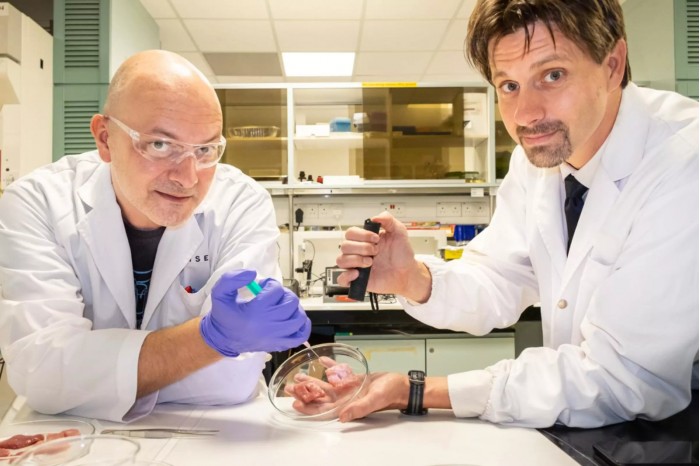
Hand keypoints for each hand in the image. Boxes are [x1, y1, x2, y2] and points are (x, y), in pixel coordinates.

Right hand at [200, 269, 310, 356]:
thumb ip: (231, 279)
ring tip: (282, 306)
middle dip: (283, 294)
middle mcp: (268, 325)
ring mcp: (276, 337)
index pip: (275, 290)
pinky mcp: (280, 344)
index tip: (261, 287)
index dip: (269, 283)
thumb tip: (252, 274)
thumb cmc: (224, 316)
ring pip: (298, 317)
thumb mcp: (220, 293)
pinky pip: (301, 335)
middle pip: (290, 302)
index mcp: (255, 312)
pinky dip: (302, 325)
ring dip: (293, 308)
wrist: (223, 339)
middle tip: (272, 295)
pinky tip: (292, 318)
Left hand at [286, 361, 409, 421]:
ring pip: (326, 385)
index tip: (295, 402)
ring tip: (300, 376)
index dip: (309, 407)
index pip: (323, 409)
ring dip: (313, 380)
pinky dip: (330, 367)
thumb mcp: (373, 400)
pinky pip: (339, 373)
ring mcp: (348, 389)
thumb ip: (358, 408)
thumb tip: (341, 417)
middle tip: (290, 387)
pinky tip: (322, 361)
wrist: (400, 384)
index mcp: (347, 405)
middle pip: (320, 396)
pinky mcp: (354, 379)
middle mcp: (345, 398)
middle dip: (305, 392)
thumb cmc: (389, 393)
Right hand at [336, 211, 430, 300]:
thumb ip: (388, 220)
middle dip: (362, 248)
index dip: (361, 235)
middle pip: (344, 245)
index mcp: (365, 240)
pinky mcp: (357, 279)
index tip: (376, 239)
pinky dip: (346, 276)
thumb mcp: (399, 232)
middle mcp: (358, 252)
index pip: (351, 233)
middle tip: (376, 251)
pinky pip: (341, 279)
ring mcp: (357, 265)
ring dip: (355, 260)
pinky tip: (358, 273)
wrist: (407, 273)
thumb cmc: (402, 255)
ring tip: (369, 262)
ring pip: (341, 260)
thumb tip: (375, 217)